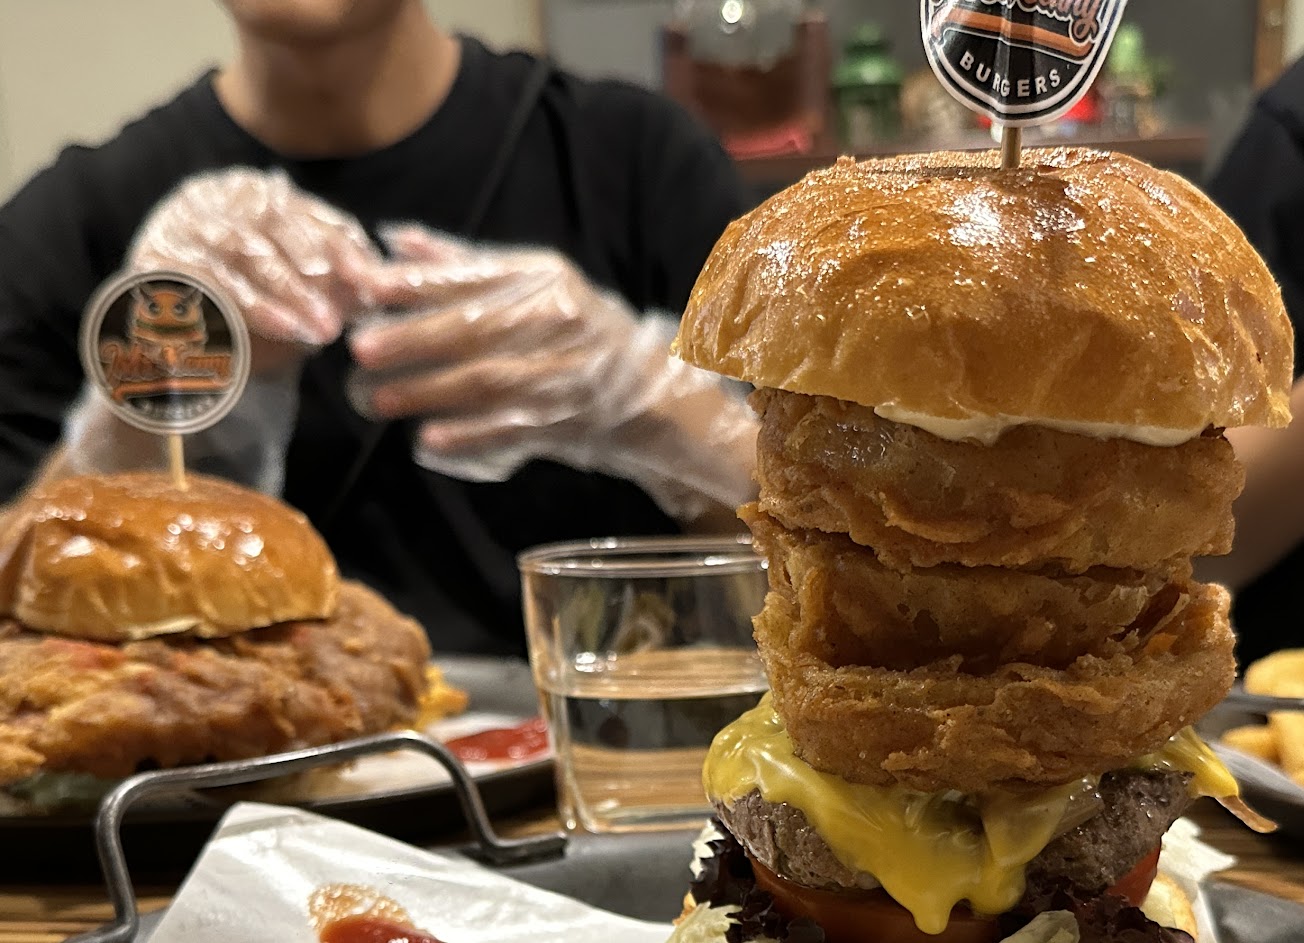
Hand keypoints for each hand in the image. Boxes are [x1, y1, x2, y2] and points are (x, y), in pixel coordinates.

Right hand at [128, 167, 381, 373]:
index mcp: (249, 191)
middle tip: (339, 316)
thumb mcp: (293, 284)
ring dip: (281, 295)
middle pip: (271, 226)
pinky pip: (201, 280)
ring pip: (239, 251)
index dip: (340, 245)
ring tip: (313, 331)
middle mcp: (210, 197)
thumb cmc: (249, 306)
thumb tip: (376, 281)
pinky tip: (271, 330)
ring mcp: (177, 223)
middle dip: (312, 274)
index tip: (370, 282)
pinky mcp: (149, 260)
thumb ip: (329, 275)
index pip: (304, 213)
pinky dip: (241, 309)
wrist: (168, 340)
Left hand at [346, 226, 757, 522]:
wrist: (640, 388)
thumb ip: (460, 264)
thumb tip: (393, 240)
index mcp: (542, 279)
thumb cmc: (570, 327)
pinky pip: (508, 430)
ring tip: (375, 398)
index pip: (473, 277)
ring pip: (486, 382)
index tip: (369, 288)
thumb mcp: (528, 282)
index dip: (418, 284)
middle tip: (360, 349)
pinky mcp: (561, 422)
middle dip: (413, 340)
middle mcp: (556, 321)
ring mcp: (561, 374)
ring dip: (426, 391)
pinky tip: (428, 440)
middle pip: (475, 330)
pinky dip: (466, 436)